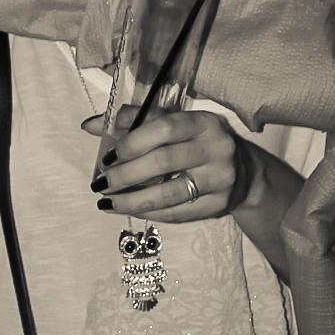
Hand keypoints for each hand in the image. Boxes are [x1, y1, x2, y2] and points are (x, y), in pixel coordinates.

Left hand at [84, 107, 253, 221]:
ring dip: (131, 201)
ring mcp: (220, 179)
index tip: (107, 157)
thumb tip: (90, 125)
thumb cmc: (196, 144)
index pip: (164, 128)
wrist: (244, 173)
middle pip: (163, 162)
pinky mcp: (219, 205)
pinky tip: (128, 210)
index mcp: (203, 122)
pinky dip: (148, 213)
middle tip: (101, 184)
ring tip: (106, 202)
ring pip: (169, 194)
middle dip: (125, 175)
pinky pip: (176, 213)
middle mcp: (217, 148)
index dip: (132, 142)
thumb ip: (133, 122)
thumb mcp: (173, 125)